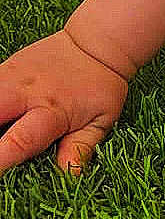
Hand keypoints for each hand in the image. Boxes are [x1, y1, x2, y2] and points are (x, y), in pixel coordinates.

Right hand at [0, 30, 127, 174]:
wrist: (96, 43)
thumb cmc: (100, 85)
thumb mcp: (101, 119)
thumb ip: (81, 146)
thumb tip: (71, 175)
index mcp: (52, 111)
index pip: (22, 140)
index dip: (0, 159)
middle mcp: (25, 93)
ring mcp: (11, 76)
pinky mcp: (4, 67)